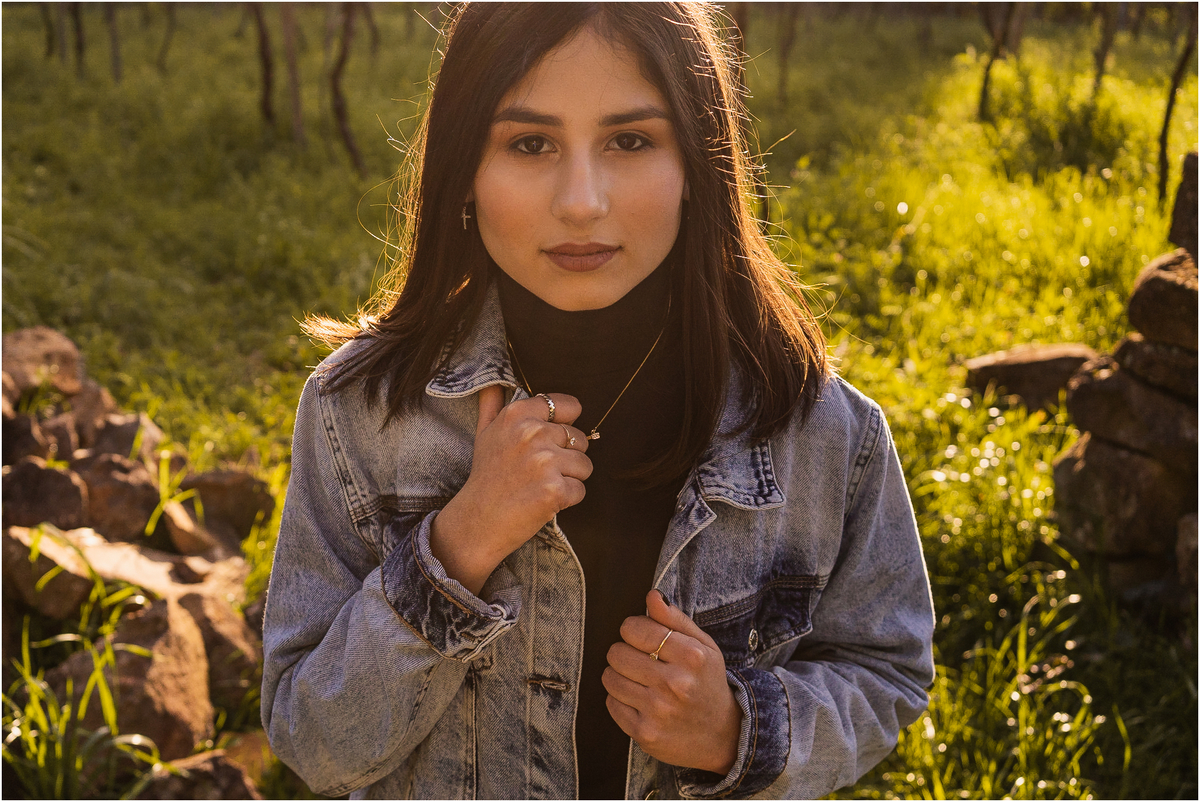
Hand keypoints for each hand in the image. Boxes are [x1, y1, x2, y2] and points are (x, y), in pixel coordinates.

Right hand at [431, 386, 591, 594]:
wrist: (477, 521)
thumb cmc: (486, 476)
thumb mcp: (484, 433)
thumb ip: (492, 403)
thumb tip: (494, 381)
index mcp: (518, 414)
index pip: (569, 406)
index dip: (566, 425)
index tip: (551, 440)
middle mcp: (531, 433)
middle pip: (580, 439)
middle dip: (566, 457)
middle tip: (538, 472)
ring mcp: (544, 462)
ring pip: (584, 465)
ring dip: (569, 479)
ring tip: (539, 486)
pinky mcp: (554, 490)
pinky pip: (580, 490)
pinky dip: (566, 500)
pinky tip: (542, 502)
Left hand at [603, 590, 741, 774]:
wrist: (723, 735)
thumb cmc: (708, 683)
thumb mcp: (703, 647)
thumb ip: (675, 619)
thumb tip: (652, 596)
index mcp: (691, 657)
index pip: (636, 629)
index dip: (632, 629)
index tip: (640, 635)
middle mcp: (675, 684)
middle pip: (617, 653)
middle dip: (624, 652)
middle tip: (640, 659)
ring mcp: (658, 711)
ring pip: (610, 678)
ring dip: (620, 675)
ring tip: (639, 679)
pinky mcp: (645, 733)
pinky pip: (611, 704)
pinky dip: (620, 699)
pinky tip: (639, 700)